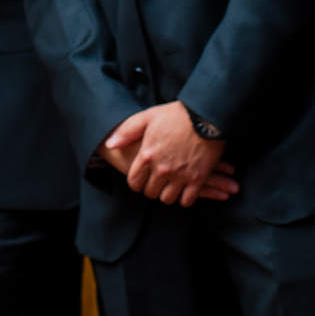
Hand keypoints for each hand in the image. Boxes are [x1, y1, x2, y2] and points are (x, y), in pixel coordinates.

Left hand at [103, 104, 238, 206]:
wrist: (205, 115)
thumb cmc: (175, 115)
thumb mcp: (147, 117)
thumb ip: (126, 132)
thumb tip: (110, 145)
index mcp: (147, 155)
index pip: (134, 182)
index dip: (136, 183)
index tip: (142, 180)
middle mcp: (162, 169)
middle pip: (150, 193)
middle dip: (152, 189)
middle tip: (157, 183)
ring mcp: (180, 175)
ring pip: (167, 199)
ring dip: (167, 194)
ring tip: (170, 187)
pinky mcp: (197, 179)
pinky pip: (187, 200)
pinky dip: (184, 199)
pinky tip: (184, 191)